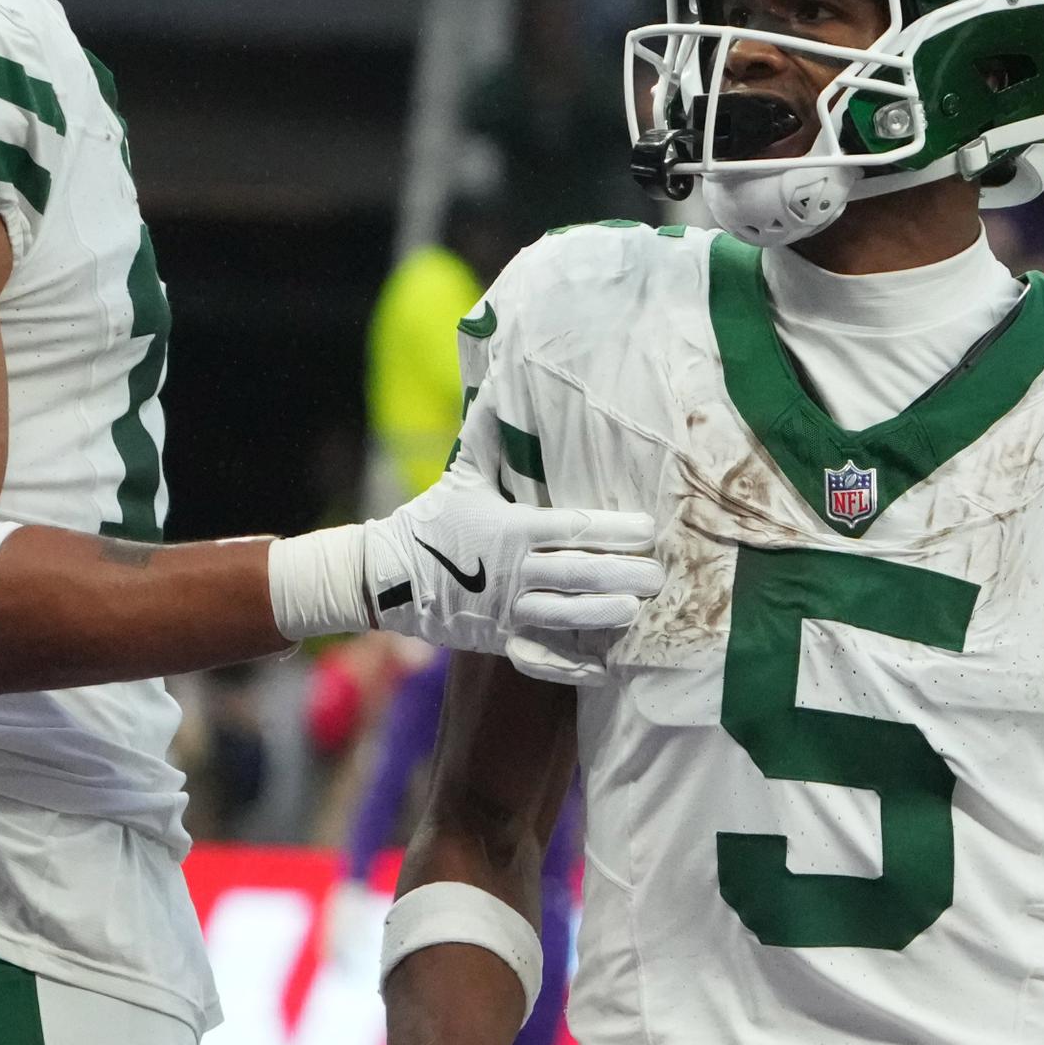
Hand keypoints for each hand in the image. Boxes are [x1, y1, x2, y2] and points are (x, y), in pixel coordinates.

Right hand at [367, 456, 664, 684]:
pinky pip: (538, 658)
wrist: (385, 576)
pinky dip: (569, 666)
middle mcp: (513, 571)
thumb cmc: (433, 520)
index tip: (648, 529)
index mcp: (511, 528)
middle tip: (658, 575)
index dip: (613, 528)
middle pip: (576, 574)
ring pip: (563, 616)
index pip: (571, 527)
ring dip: (603, 615)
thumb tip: (501, 377)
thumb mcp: (463, 473)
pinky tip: (603, 668)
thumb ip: (490, 432)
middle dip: (621, 574)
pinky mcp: (498, 640)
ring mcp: (506, 610)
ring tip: (637, 611)